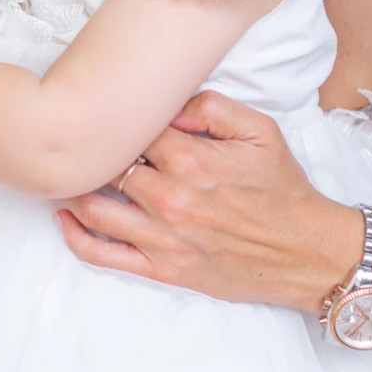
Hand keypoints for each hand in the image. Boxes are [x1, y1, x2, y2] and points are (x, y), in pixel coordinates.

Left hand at [55, 90, 360, 311]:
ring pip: (93, 208)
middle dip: (91, 151)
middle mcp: (171, 198)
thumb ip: (210, 105)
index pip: (131, 129)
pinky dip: (75, 237)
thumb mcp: (260, 130)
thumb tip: (168, 103)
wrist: (307, 251)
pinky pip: (103, 256)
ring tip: (65, 172)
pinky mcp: (163, 268)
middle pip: (105, 165)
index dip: (119, 119)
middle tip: (79, 138)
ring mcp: (163, 237)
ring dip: (72, 189)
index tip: (113, 114)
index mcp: (192, 159)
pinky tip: (64, 218)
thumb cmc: (283, 188)